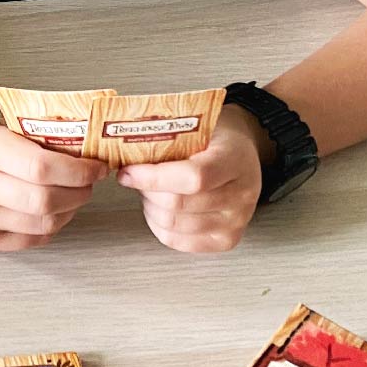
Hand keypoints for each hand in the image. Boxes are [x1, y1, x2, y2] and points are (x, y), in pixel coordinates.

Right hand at [0, 120, 108, 251]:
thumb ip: (35, 140)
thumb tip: (84, 153)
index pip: (42, 166)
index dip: (79, 170)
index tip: (95, 167)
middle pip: (46, 199)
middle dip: (79, 192)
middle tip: (87, 184)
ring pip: (43, 224)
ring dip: (69, 211)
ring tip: (72, 197)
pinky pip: (30, 240)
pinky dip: (50, 228)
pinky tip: (51, 213)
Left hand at [116, 106, 264, 252]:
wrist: (241, 155)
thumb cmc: (216, 140)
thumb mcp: (198, 127)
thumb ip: (168, 140)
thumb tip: (125, 152)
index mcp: (235, 161)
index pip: (192, 178)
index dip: (153, 177)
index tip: (129, 171)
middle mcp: (241, 195)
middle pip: (177, 204)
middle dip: (146, 190)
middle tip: (136, 177)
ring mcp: (235, 221)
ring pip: (172, 224)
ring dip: (150, 206)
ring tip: (150, 190)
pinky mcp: (224, 240)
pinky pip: (176, 240)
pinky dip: (157, 225)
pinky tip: (158, 208)